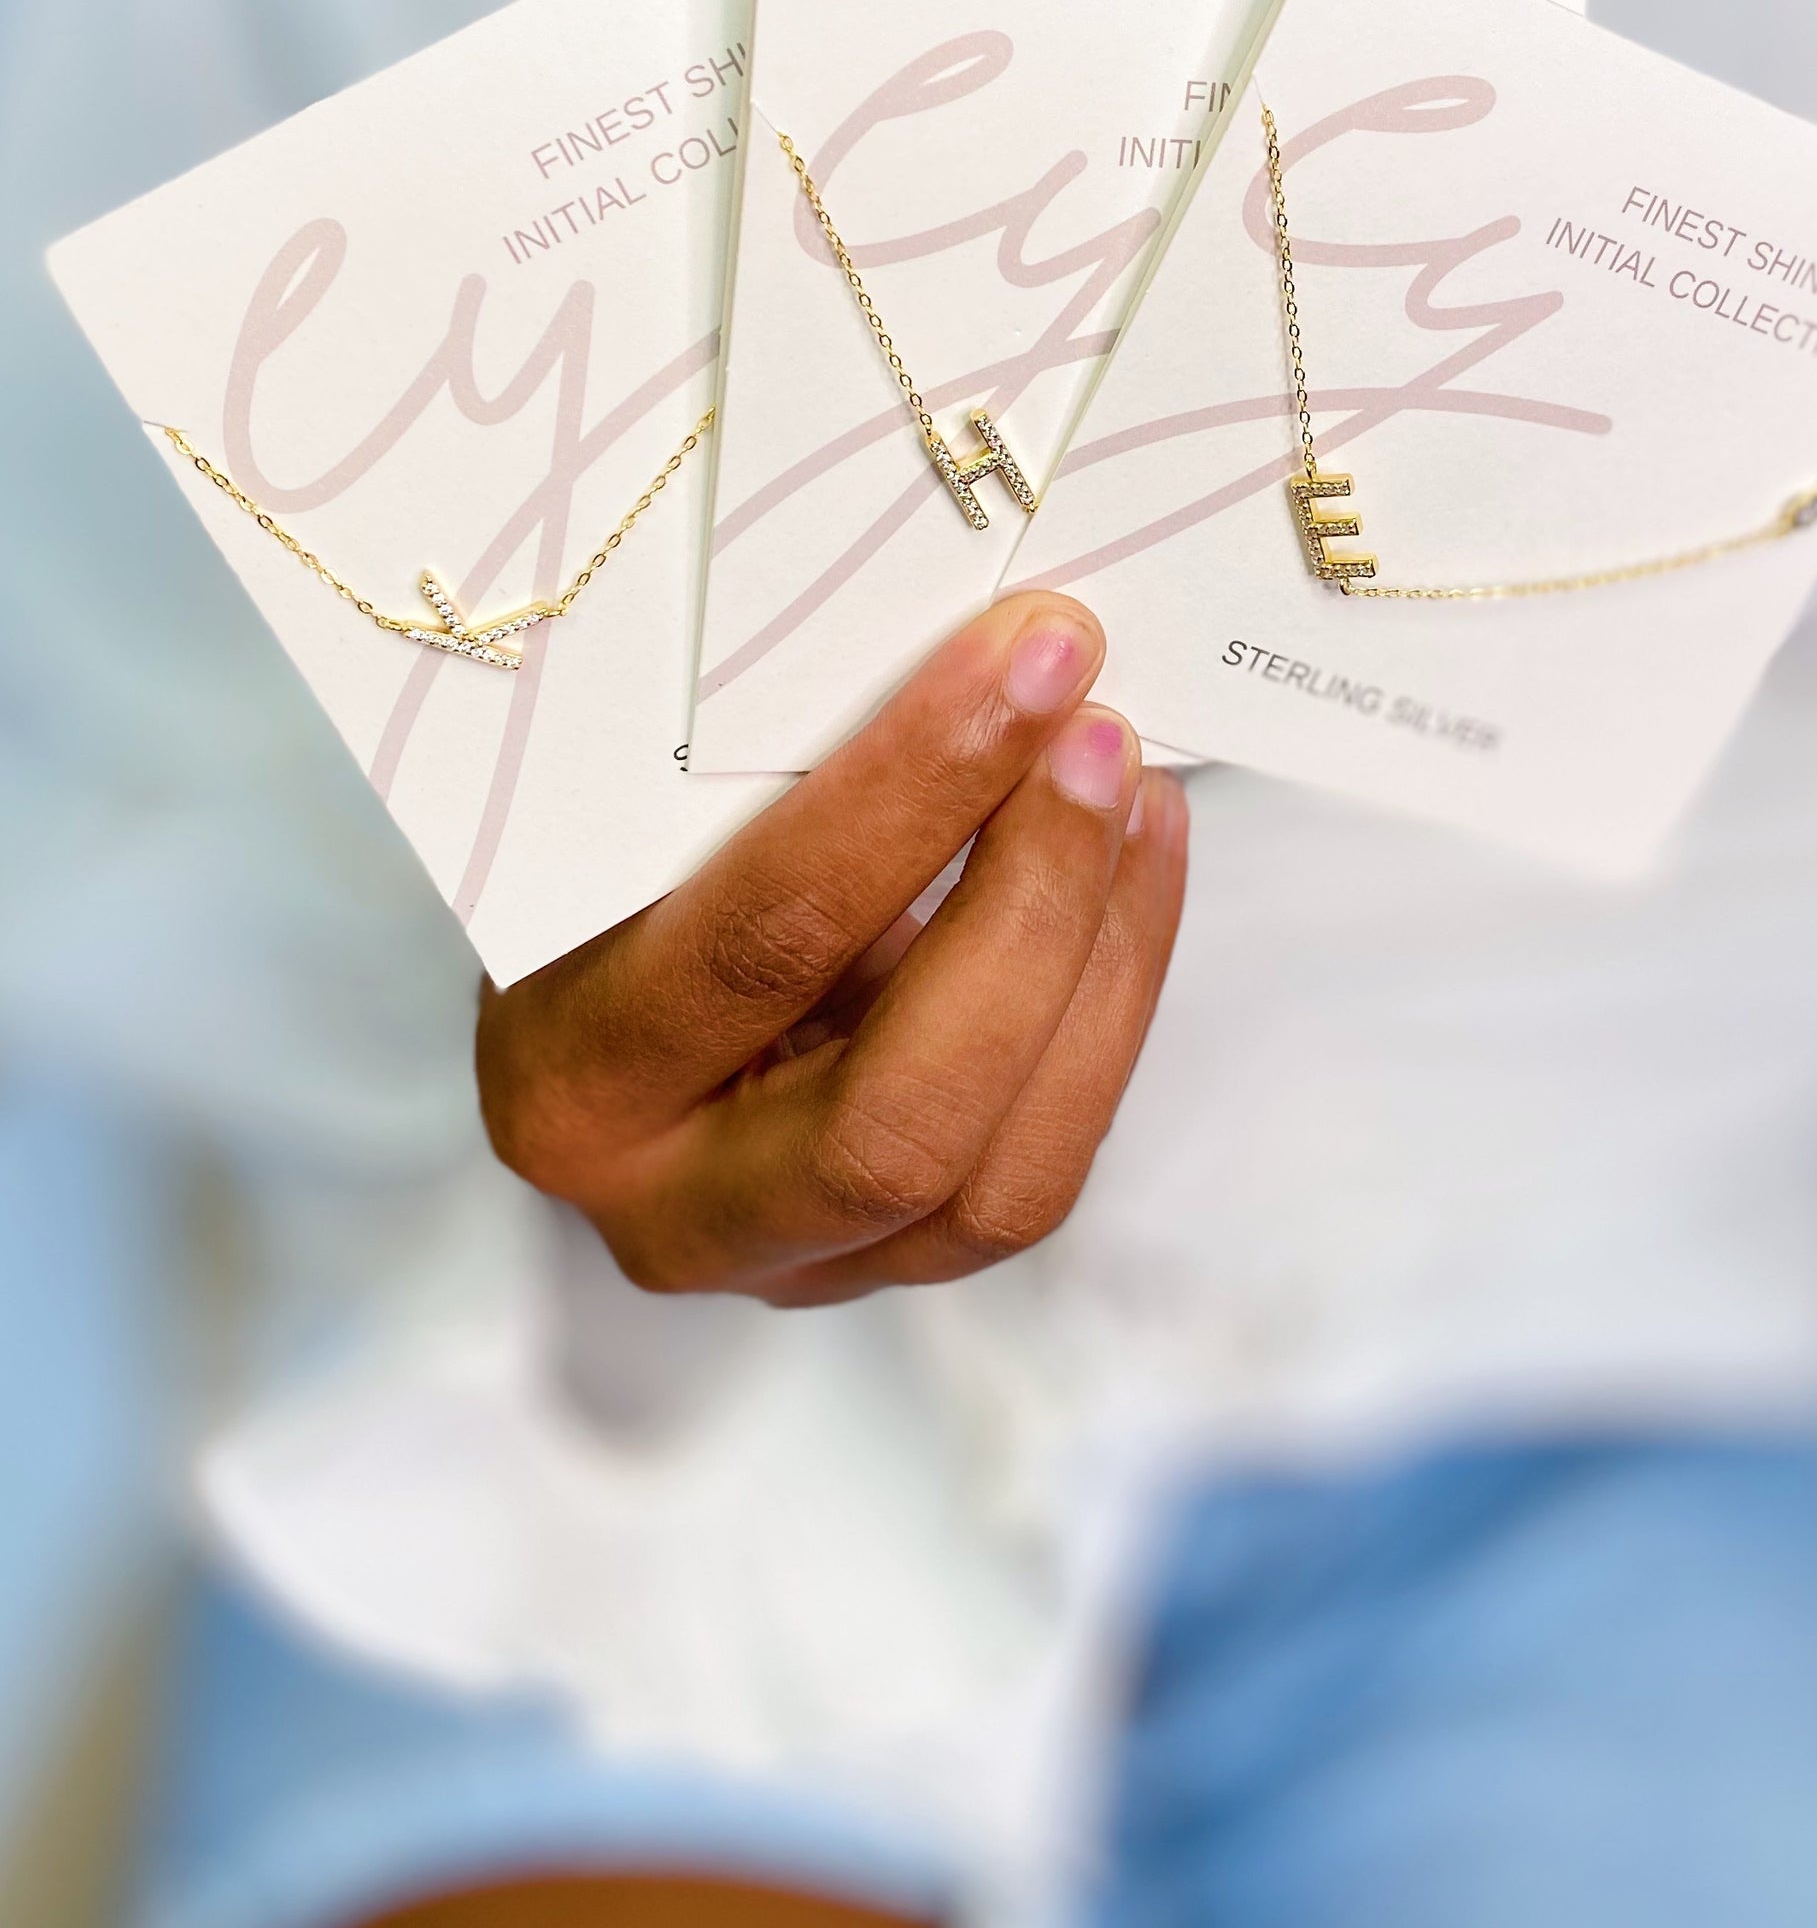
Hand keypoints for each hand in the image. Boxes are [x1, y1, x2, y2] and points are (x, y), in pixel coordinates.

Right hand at [477, 592, 1187, 1303]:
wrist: (574, 1004)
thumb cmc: (598, 881)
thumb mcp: (636, 827)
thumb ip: (773, 779)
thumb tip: (985, 658)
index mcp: (569, 1082)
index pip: (768, 941)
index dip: (919, 794)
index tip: (1029, 658)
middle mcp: (672, 1213)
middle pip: (902, 1112)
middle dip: (1035, 904)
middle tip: (1100, 736)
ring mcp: (795, 1268)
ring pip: (1006, 1176)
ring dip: (1099, 961)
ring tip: (1136, 791)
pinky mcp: (894, 1269)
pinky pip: (1040, 1162)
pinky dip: (1108, 1007)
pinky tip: (1134, 864)